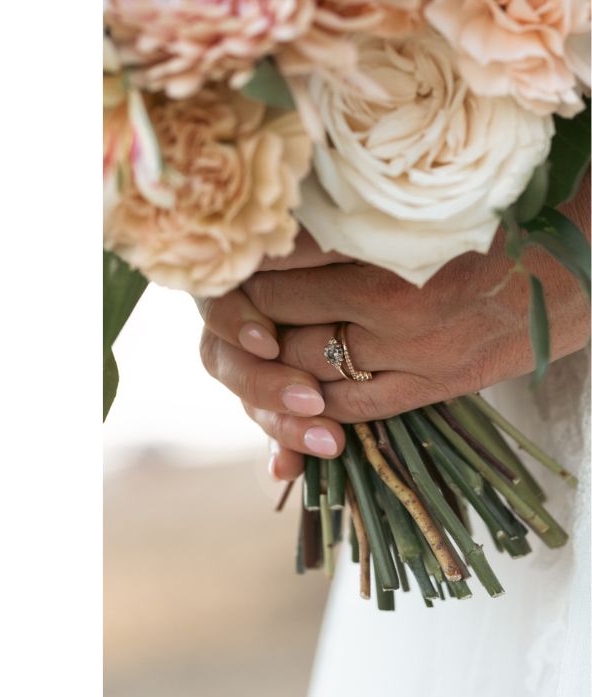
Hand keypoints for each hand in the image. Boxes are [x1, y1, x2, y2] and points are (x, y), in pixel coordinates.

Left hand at [200, 178, 590, 481]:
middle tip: (228, 299)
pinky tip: (296, 382)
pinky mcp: (437, 386)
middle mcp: (397, 307)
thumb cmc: (504, 217)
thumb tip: (280, 221)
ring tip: (253, 337)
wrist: (585, 262)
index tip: (234, 251)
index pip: (284, 260)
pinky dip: (314, 399)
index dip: (250, 258)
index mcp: (391, 247)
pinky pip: (353, 406)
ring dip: (271, 358)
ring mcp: (416, 355)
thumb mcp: (424, 202)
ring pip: (307, 368)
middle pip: (282, 317)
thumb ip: (354, 216)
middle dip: (247, 310)